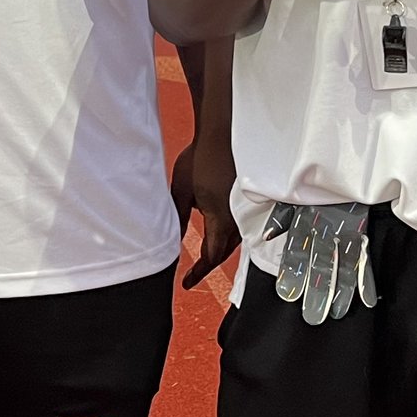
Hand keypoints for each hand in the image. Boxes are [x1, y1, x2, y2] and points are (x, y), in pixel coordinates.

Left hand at [170, 136, 239, 289]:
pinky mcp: (246, 200)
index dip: (198, 273)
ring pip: (232, 241)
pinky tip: (217, 235)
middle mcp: (239, 220)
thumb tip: (171, 242)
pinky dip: (226, 237)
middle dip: (207, 265)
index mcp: (222, 222)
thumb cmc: (200, 159)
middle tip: (191, 274)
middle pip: (223, 252)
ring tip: (202, 259)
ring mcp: (245, 210)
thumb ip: (177, 220)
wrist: (221, 134)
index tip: (186, 283)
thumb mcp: (180, 192)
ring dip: (217, 251)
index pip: (211, 258)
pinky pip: (239, 227)